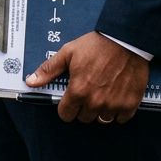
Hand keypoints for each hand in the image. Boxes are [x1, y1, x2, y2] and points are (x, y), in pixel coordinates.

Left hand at [24, 31, 148, 122]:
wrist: (124, 41)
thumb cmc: (95, 46)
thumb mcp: (67, 53)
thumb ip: (49, 70)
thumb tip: (31, 81)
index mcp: (78, 91)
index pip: (66, 115)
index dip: (66, 106)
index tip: (70, 98)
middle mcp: (95, 102)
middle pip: (84, 118)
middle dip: (83, 107)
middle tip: (87, 90)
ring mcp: (113, 105)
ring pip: (102, 119)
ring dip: (100, 110)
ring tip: (101, 92)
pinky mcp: (129, 105)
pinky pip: (120, 118)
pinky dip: (118, 110)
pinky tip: (115, 95)